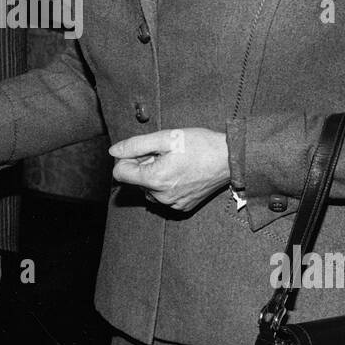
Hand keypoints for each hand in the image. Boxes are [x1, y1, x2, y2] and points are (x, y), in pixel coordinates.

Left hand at [109, 127, 229, 212]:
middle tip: (166, 154)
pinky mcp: (182, 207)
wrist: (230, 159)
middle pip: (135, 180)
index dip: (128, 158)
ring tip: (176, 162)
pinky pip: (163, 195)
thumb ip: (136, 145)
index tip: (144, 151)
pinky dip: (167, 184)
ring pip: (149, 188)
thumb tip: (114, 151)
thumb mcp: (166, 137)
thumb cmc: (200, 145)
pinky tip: (182, 172)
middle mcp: (161, 197)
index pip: (120, 173)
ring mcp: (172, 204)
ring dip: (156, 175)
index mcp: (155, 179)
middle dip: (144, 165)